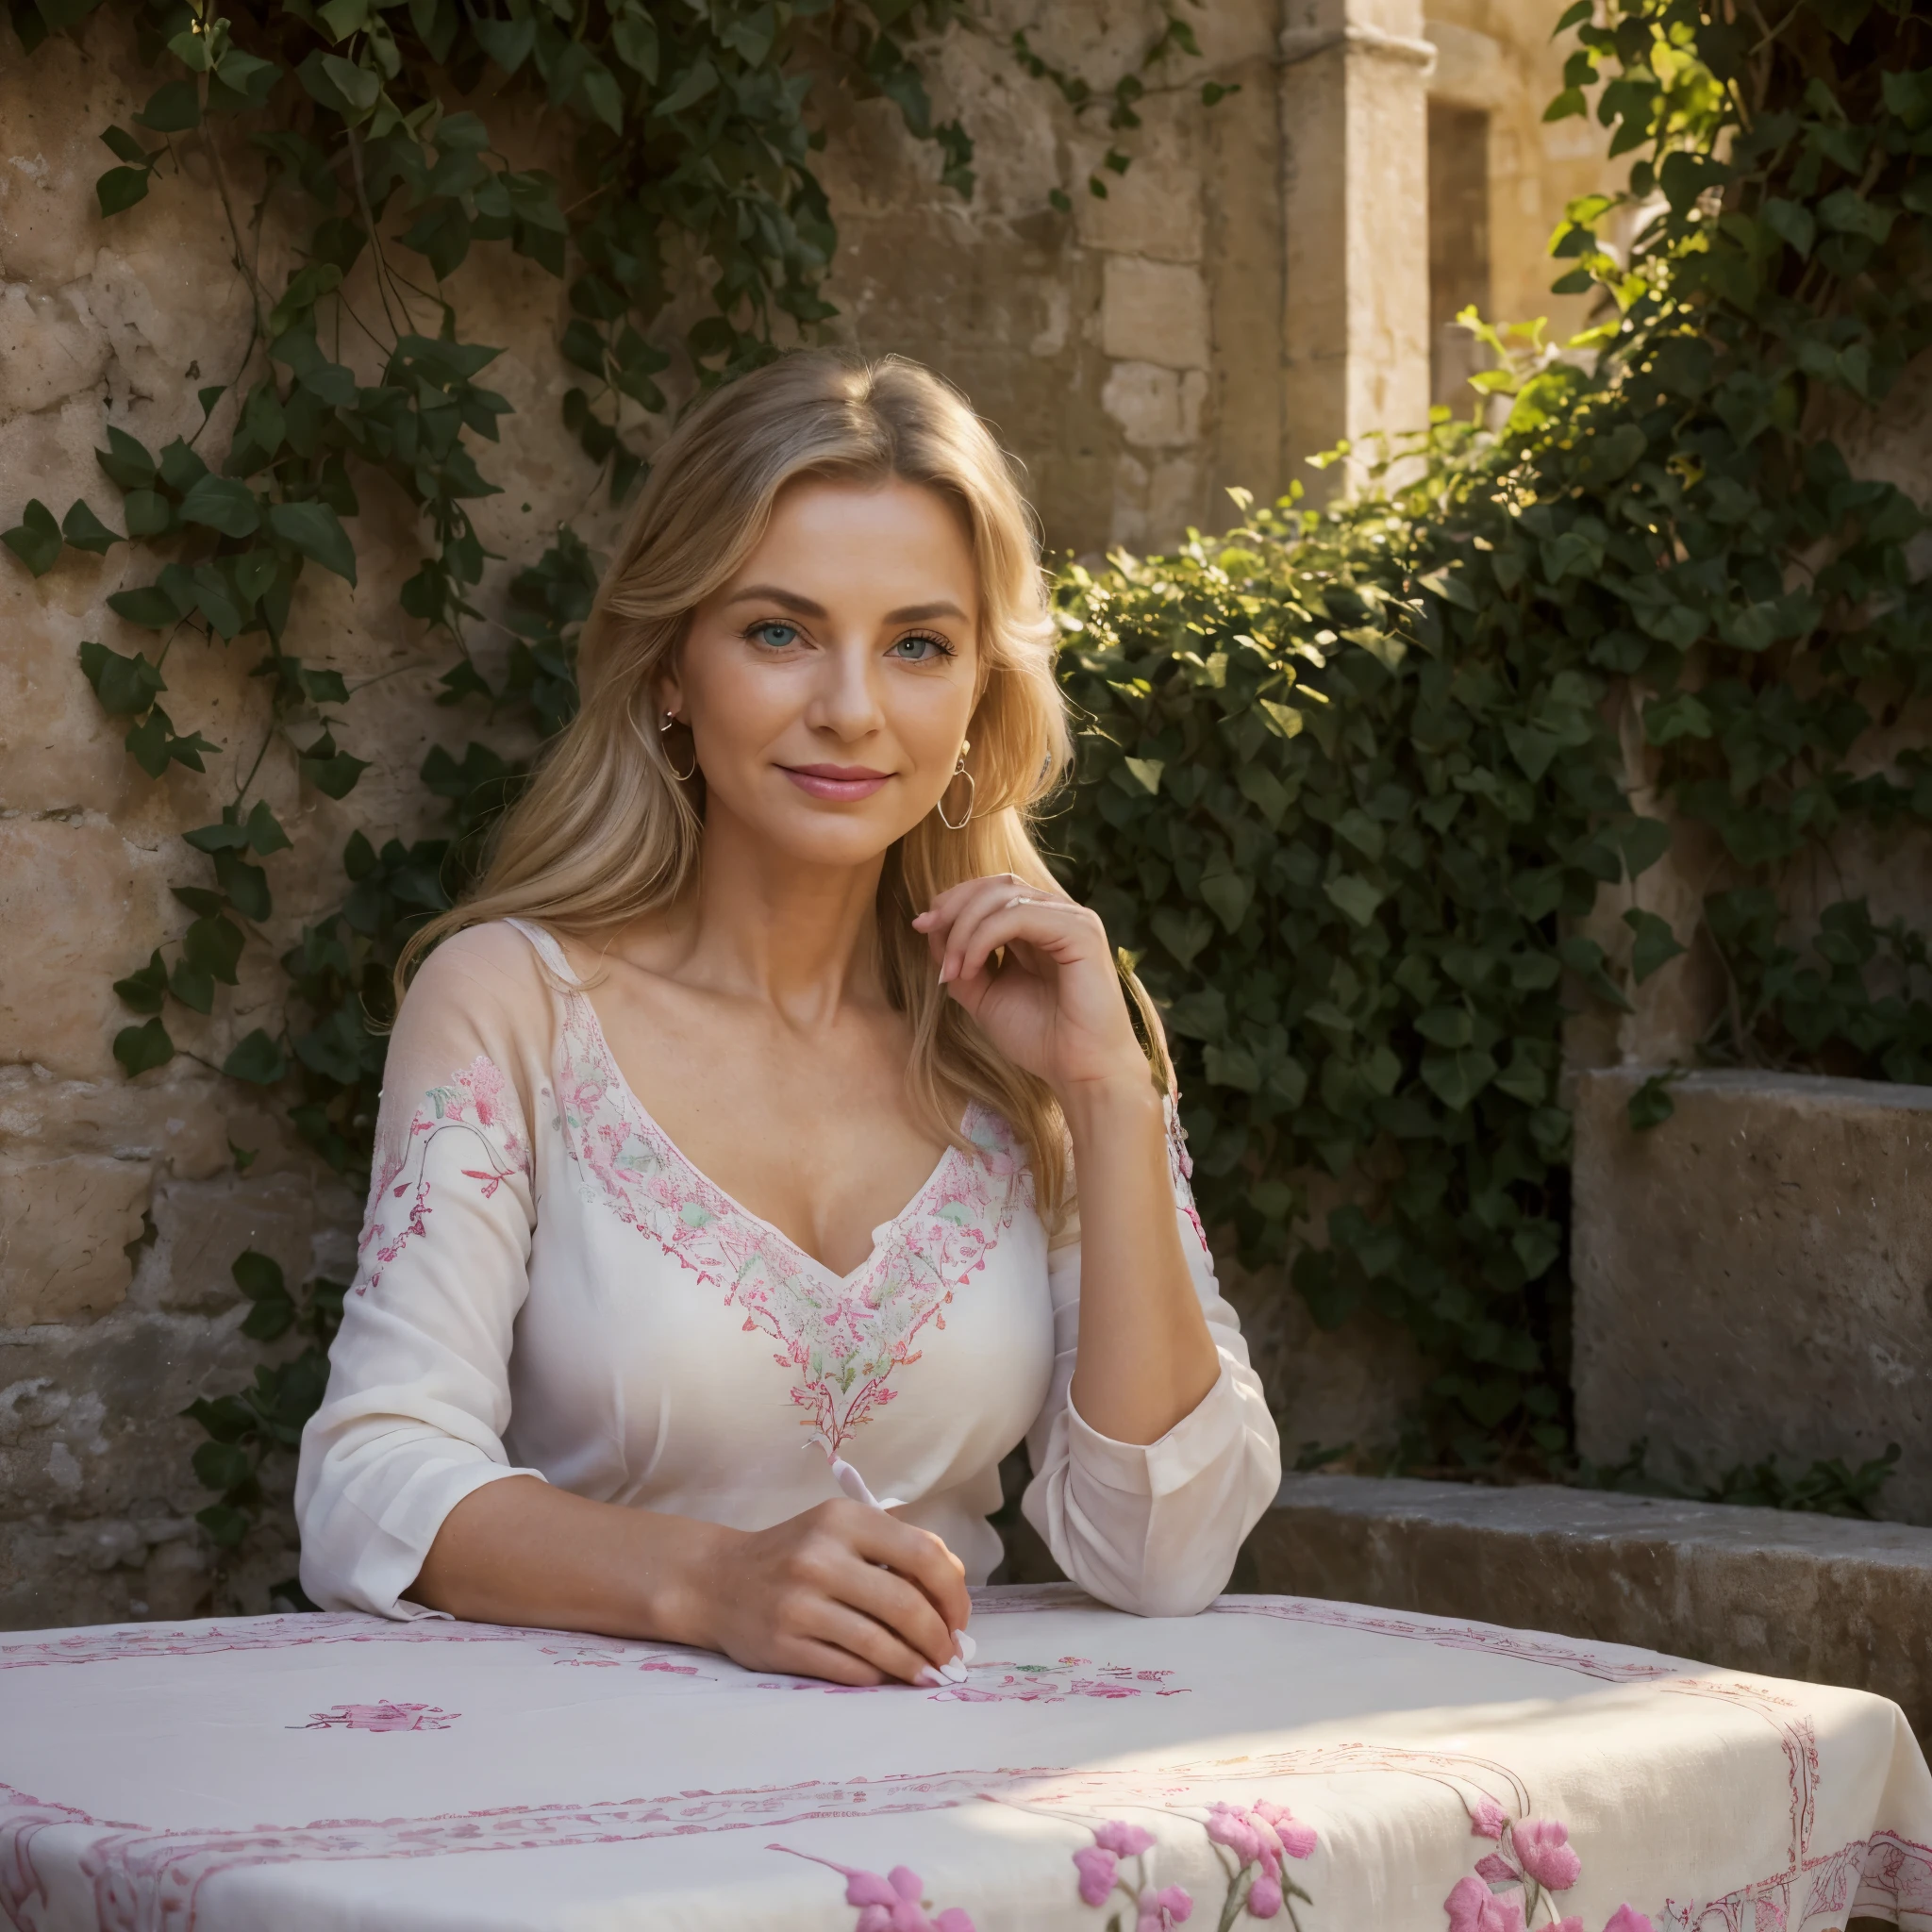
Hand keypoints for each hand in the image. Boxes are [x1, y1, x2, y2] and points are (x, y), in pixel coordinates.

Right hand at [698, 1499, 970, 1686]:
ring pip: (879, 1644)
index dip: (953, 1593)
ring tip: (929, 1674)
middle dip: (939, 1638)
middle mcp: (820, 1556)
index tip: (960, 1618)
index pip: (923, 1554)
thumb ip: (898, 1548)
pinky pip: (848, 1669)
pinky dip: (878, 1677)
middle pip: (905, 1604)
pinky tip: (889, 1677)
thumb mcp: (842, 1531)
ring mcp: (799, 1603)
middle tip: (950, 1656)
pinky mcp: (783, 1645)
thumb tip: (956, 1587)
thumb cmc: (795, 1554)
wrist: (718, 1581)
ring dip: (914, 1665)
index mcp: (844, 1519)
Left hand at [912, 875, 1149, 1101]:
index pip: (992, 890)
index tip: (921, 927)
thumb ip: (962, 963)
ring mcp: (1073, 920)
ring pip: (1004, 895)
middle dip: (953, 905)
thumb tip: (932, 932)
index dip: (953, 902)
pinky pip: (1019, 916)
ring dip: (965, 927)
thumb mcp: (986, 997)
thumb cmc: (1042, 1039)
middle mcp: (1058, 915)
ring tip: (953, 968)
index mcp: (1040, 927)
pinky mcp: (1081, 932)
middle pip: (996, 884)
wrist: (1082, 1073)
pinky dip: (984, 938)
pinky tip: (973, 969)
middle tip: (927, 930)